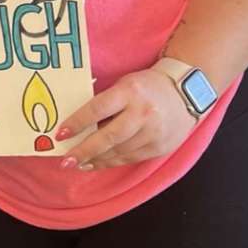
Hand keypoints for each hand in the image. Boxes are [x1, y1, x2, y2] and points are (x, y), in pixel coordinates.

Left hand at [56, 68, 195, 169]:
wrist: (186, 93)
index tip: (60, 134)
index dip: (77, 122)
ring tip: (77, 164)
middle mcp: (142, 113)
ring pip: (119, 151)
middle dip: (84, 150)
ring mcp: (153, 133)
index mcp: (129, 92)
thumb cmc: (146, 86)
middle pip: (108, 136)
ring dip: (96, 160)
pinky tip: (97, 164)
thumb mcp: (123, 85)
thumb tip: (76, 121)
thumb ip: (104, 101)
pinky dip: (112, 162)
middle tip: (66, 160)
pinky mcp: (160, 148)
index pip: (98, 109)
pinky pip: (131, 158)